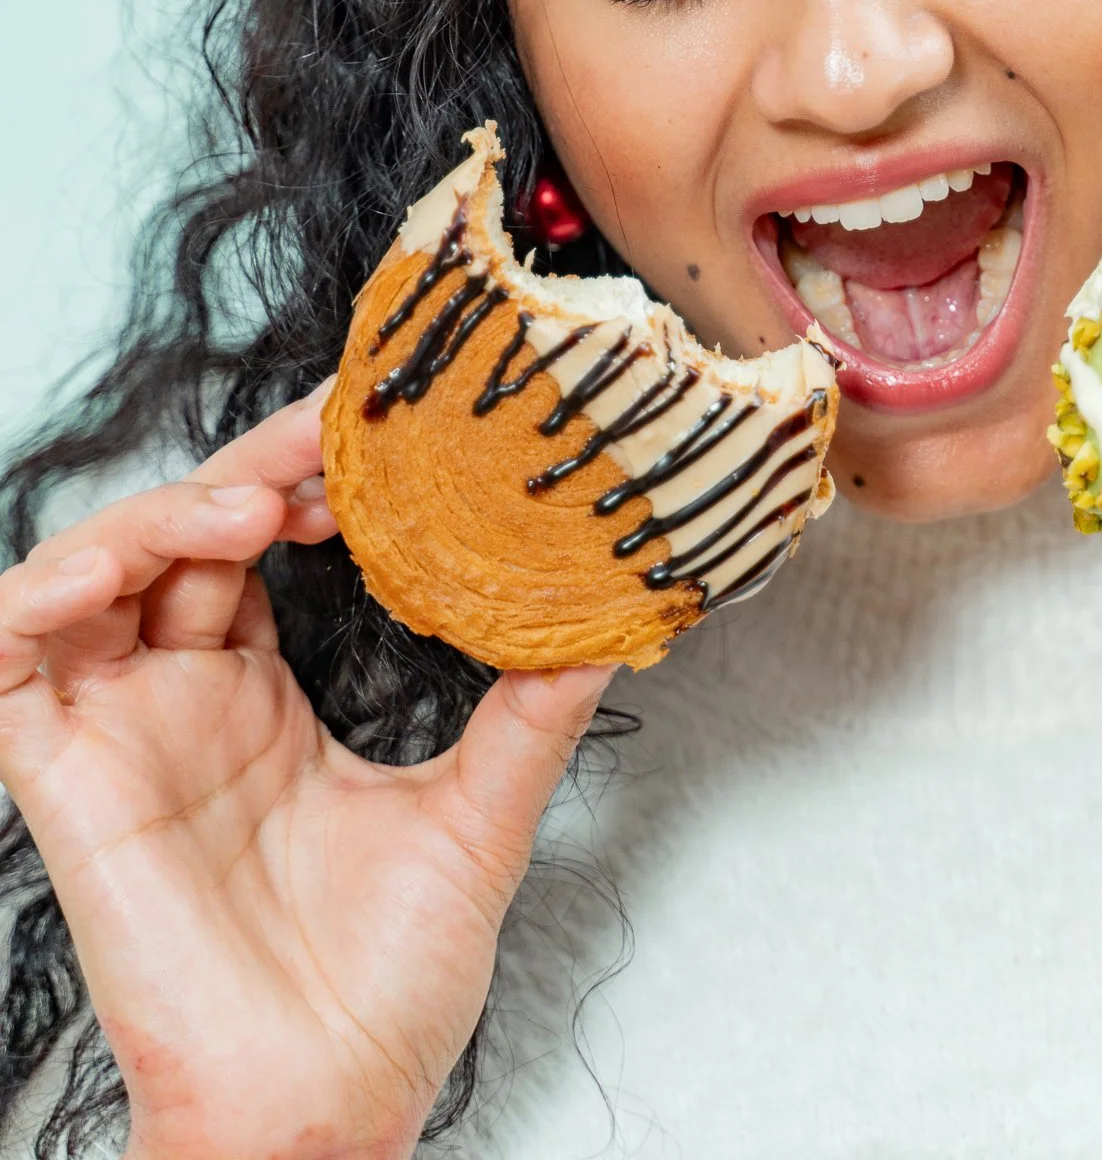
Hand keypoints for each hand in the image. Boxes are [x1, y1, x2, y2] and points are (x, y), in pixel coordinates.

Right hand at [0, 385, 611, 1159]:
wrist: (332, 1105)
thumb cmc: (390, 982)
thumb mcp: (480, 813)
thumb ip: (533, 712)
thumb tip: (614, 620)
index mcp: (260, 697)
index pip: (256, 541)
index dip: (300, 474)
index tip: (375, 435)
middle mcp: (184, 701)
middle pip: (184, 534)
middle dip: (247, 466)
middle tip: (328, 435)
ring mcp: (121, 738)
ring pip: (92, 573)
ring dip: (157, 515)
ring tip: (254, 509)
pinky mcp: (68, 785)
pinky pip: (8, 666)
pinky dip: (39, 597)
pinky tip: (112, 571)